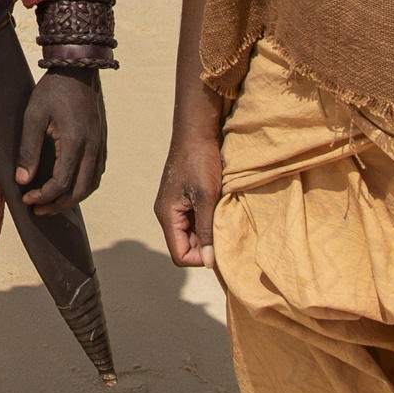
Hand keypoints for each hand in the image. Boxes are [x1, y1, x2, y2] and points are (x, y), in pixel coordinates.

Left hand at [16, 69, 105, 215]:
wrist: (78, 70)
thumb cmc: (53, 90)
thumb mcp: (33, 116)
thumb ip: (28, 149)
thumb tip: (22, 180)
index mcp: (75, 142)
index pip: (62, 182)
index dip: (44, 196)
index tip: (27, 199)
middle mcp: (92, 147)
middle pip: (80, 190)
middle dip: (58, 205)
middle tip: (38, 209)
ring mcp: (100, 145)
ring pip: (91, 184)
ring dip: (73, 198)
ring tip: (52, 202)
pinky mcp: (102, 141)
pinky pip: (97, 173)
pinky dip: (83, 186)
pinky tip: (69, 186)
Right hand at [154, 127, 223, 268]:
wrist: (197, 131)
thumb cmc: (201, 161)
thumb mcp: (207, 197)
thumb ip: (206, 230)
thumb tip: (211, 261)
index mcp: (167, 215)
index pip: (180, 255)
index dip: (201, 257)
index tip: (221, 245)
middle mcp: (167, 213)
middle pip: (185, 246)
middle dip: (206, 245)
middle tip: (226, 231)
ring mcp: (174, 206)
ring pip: (191, 234)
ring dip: (208, 231)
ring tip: (223, 218)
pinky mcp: (182, 198)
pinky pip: (194, 220)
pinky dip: (207, 220)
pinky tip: (220, 209)